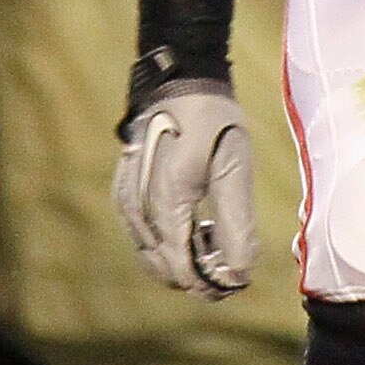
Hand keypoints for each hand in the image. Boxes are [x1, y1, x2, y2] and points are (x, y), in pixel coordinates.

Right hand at [113, 79, 257, 297]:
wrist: (181, 80)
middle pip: (164, 268)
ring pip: (151, 258)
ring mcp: (126, 200)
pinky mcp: (123, 193)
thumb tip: (240, 273)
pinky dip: (166, 244)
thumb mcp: (234, 164)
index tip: (236, 280)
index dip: (210, 284)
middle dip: (199, 275)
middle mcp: (138, 206)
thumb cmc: (213, 120)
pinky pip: (142, 238)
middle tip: (230, 259)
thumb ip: (236, 221)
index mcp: (167, 198)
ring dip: (182, 261)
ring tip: (212, 236)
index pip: (182, 268)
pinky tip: (191, 226)